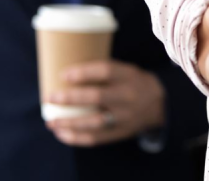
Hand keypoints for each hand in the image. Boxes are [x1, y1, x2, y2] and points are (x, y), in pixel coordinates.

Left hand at [46, 61, 165, 145]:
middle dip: (71, 98)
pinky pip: (96, 138)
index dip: (84, 72)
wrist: (158, 105)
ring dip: (69, 123)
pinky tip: (62, 134)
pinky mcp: (120, 132)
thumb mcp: (125, 70)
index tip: (63, 74)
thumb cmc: (133, 82)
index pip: (106, 71)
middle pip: (97, 97)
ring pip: (94, 122)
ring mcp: (125, 117)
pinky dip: (76, 138)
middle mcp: (128, 96)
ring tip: (51, 122)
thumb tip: (66, 73)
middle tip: (50, 97)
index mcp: (128, 76)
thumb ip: (103, 71)